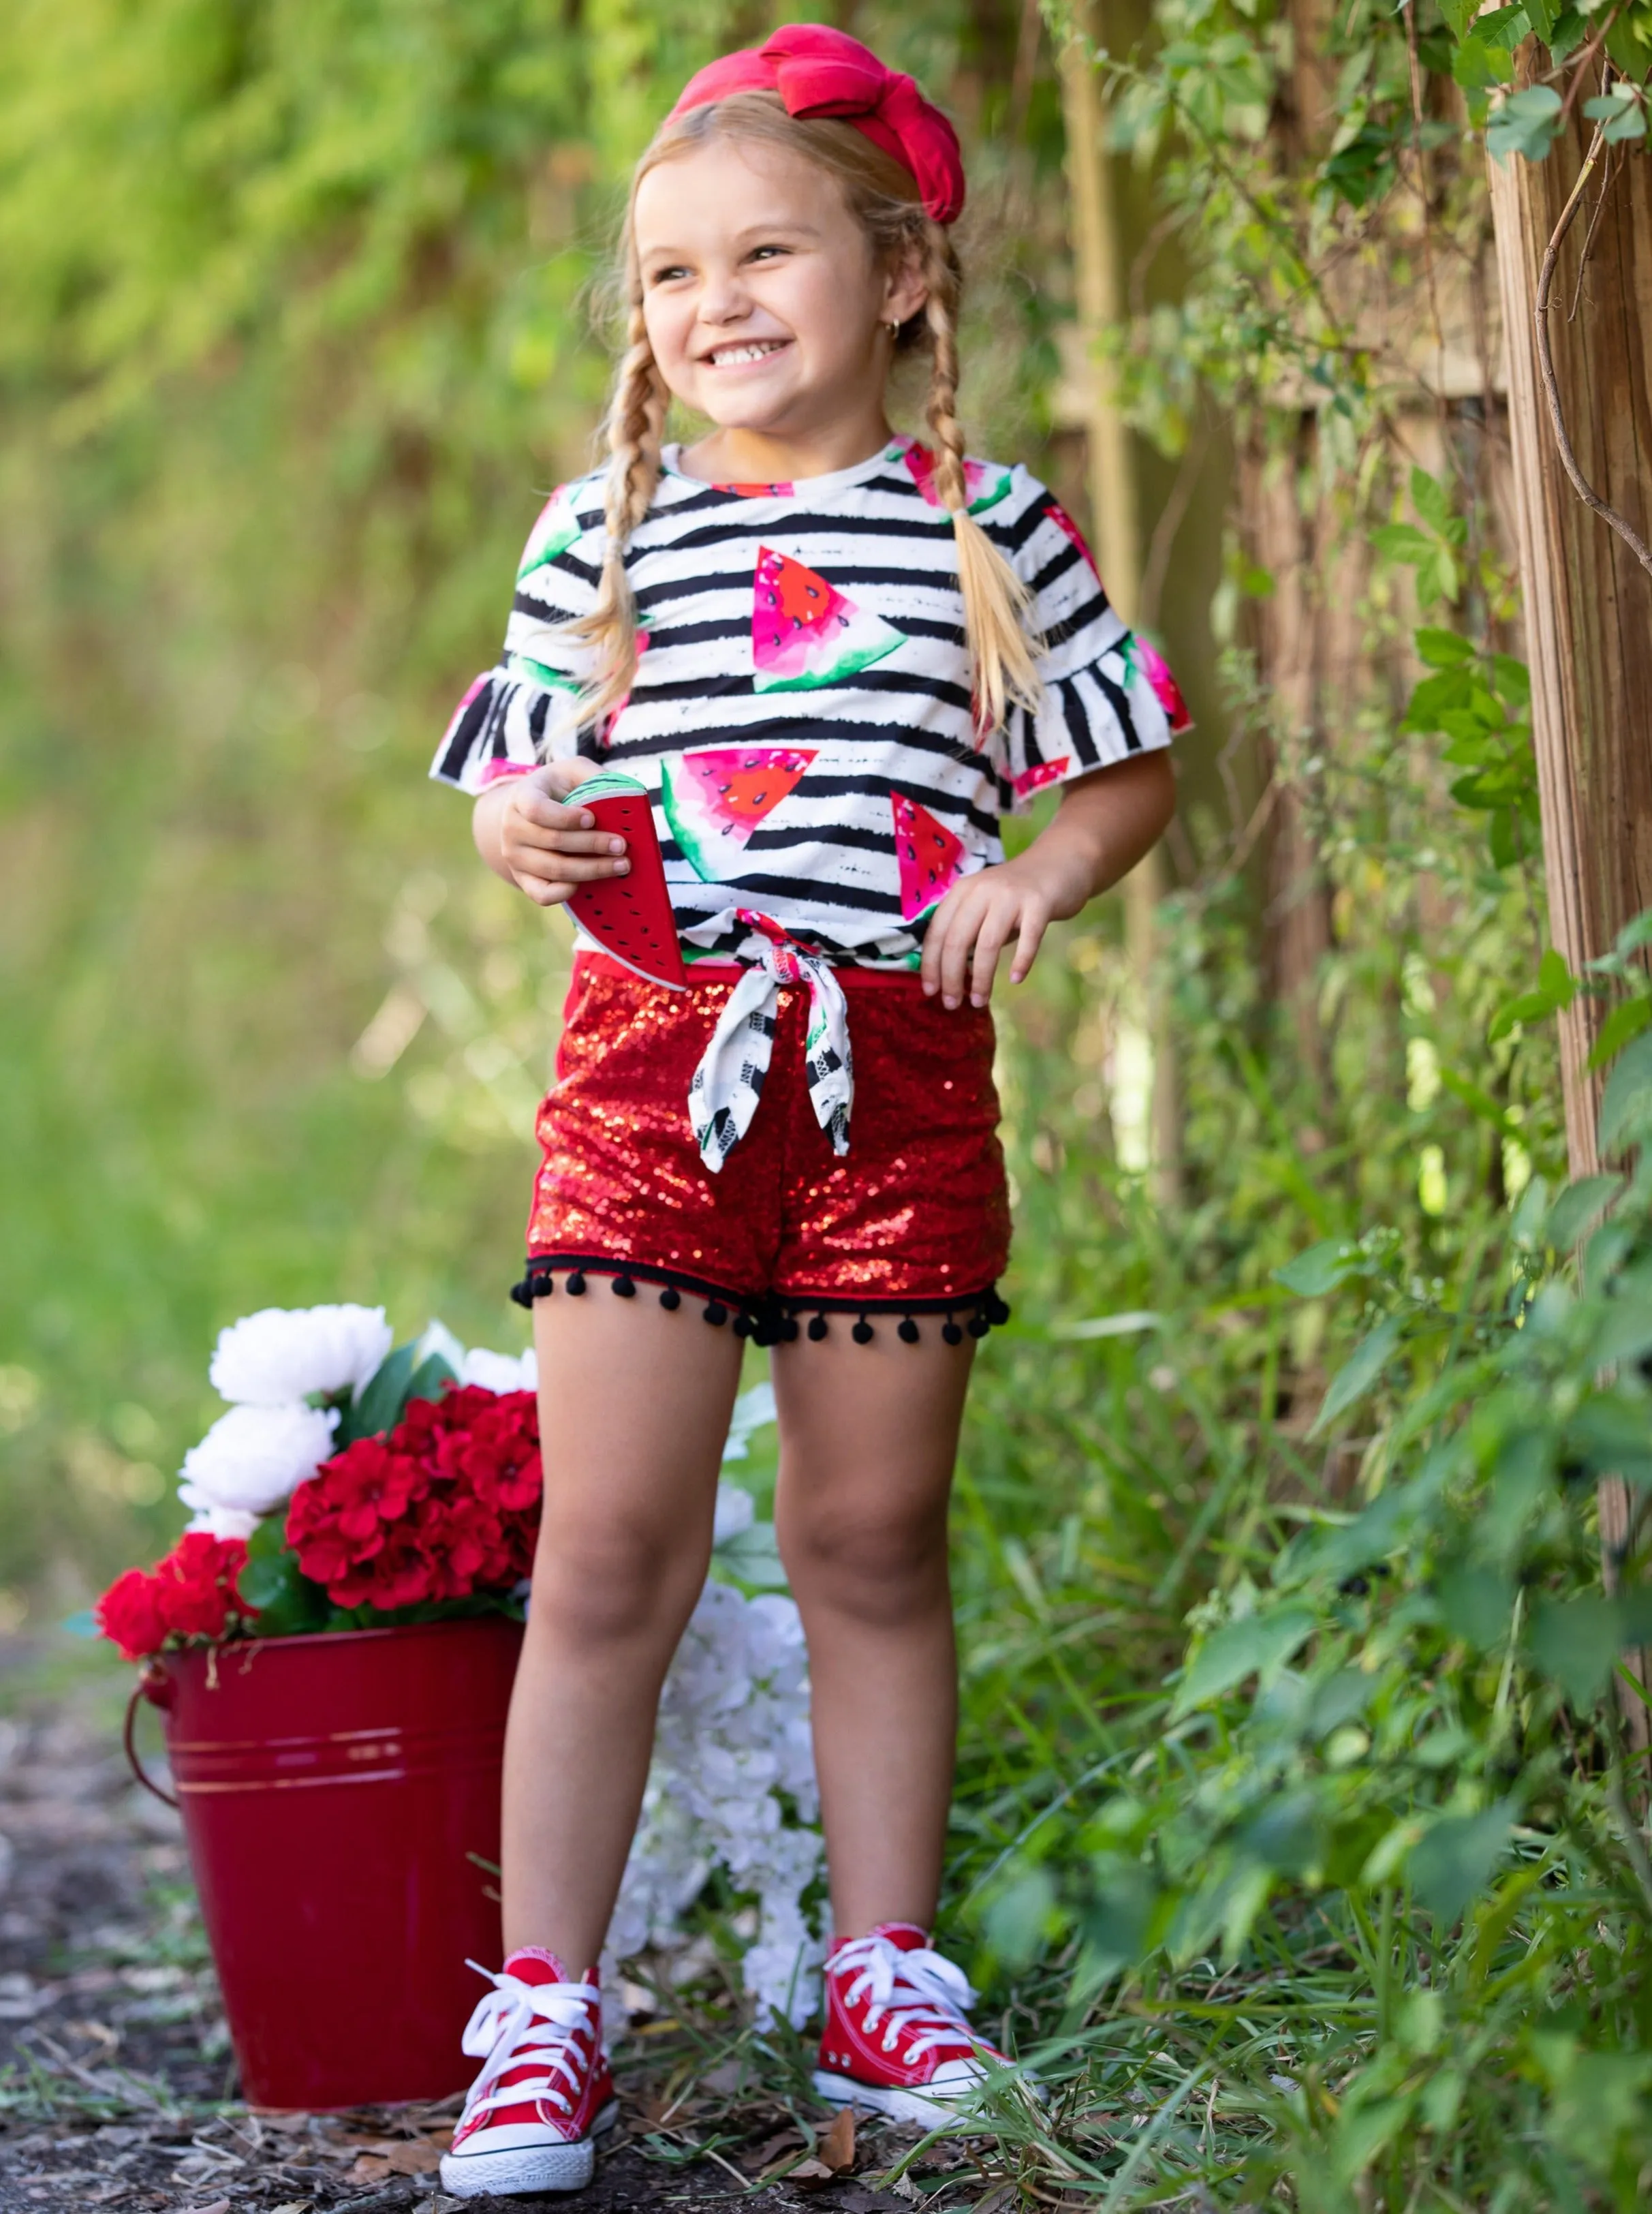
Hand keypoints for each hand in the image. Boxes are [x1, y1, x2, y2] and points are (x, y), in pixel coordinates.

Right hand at [478, 762, 629, 907]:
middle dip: (592, 844)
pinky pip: (542, 894)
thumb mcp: (572, 772)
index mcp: (521, 797)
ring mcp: (515, 857)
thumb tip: (626, 795)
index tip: (592, 818)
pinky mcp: (523, 880)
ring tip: (620, 865)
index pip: (536, 809)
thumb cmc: (558, 790)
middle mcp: (511, 827)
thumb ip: (594, 777)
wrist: (528, 815)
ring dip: (591, 869)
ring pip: (554, 869)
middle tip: (621, 845)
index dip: (565, 817)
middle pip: (553, 841)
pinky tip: (589, 884)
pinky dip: (566, 893)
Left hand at [919, 756, 1177, 1007]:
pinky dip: (1021, 962)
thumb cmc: (1017, 895)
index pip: (937, 932)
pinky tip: (1016, 979)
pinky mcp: (1040, 902)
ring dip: (981, 978)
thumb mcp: (984, 905)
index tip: (930, 991)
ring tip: (979, 1001)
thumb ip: (968, 930)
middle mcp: (983, 890)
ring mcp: (1011, 895)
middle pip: (957, 940)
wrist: (1059, 862)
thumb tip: (947, 973)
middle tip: (952, 1004)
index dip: (930, 964)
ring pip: (987, 944)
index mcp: (963, 891)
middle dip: (951, 977)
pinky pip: (1029, 938)